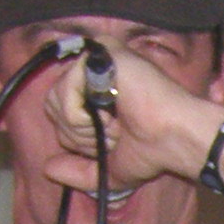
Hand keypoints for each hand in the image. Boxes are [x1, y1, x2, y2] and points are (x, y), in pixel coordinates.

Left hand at [37, 44, 217, 193]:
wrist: (176, 139)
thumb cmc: (153, 151)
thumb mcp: (109, 170)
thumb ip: (78, 171)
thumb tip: (47, 169)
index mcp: (96, 89)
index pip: (59, 112)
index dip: (79, 137)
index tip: (114, 140)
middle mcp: (95, 68)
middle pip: (51, 105)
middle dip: (79, 134)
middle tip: (115, 133)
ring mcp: (98, 57)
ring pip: (56, 98)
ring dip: (84, 127)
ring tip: (116, 124)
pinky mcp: (101, 52)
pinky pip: (66, 89)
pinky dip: (84, 116)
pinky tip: (114, 115)